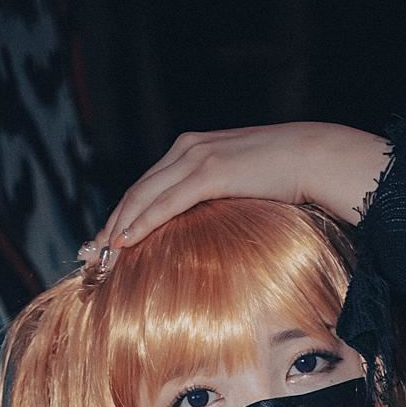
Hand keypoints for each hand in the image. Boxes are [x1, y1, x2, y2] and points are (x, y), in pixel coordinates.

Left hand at [80, 124, 389, 267]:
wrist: (316, 158)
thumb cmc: (286, 179)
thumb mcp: (240, 187)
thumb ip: (216, 200)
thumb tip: (208, 232)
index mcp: (191, 150)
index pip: (146, 187)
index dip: (121, 216)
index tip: (103, 244)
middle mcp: (187, 149)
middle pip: (136, 191)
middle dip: (110, 225)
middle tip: (89, 256)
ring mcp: (197, 157)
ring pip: (144, 196)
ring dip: (118, 227)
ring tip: (100, 256)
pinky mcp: (210, 171)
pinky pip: (167, 201)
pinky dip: (143, 222)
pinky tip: (126, 242)